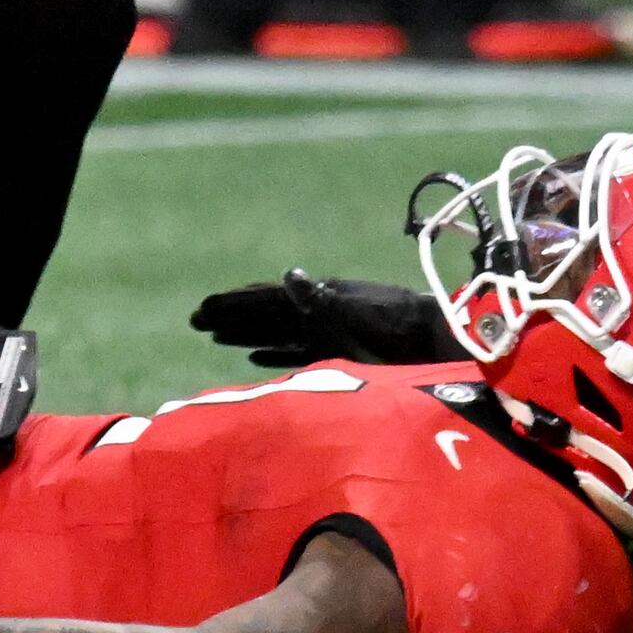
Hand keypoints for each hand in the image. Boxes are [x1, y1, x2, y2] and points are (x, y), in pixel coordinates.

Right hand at [190, 269, 463, 367]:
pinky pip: (296, 350)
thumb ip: (321, 299)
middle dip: (232, 317)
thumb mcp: (355, 314)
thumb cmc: (397, 332)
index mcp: (316, 301)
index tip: (202, 310)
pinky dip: (273, 351)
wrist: (434, 340)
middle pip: (265, 314)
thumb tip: (289, 274)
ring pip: (278, 331)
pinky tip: (258, 358)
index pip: (264, 301)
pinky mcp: (342, 350)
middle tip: (198, 320)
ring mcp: (328, 331)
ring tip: (219, 335)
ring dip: (248, 333)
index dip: (233, 305)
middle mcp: (317, 312)